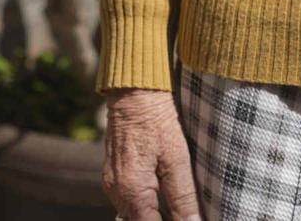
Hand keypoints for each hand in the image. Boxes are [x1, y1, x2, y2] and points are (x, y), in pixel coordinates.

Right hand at [103, 87, 201, 220]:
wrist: (134, 91)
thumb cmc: (157, 120)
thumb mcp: (177, 158)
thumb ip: (183, 197)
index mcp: (132, 191)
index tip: (189, 220)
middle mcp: (116, 191)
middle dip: (163, 220)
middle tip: (186, 214)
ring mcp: (112, 183)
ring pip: (133, 214)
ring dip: (154, 215)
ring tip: (178, 209)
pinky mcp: (113, 174)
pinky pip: (129, 200)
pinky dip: (146, 204)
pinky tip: (163, 196)